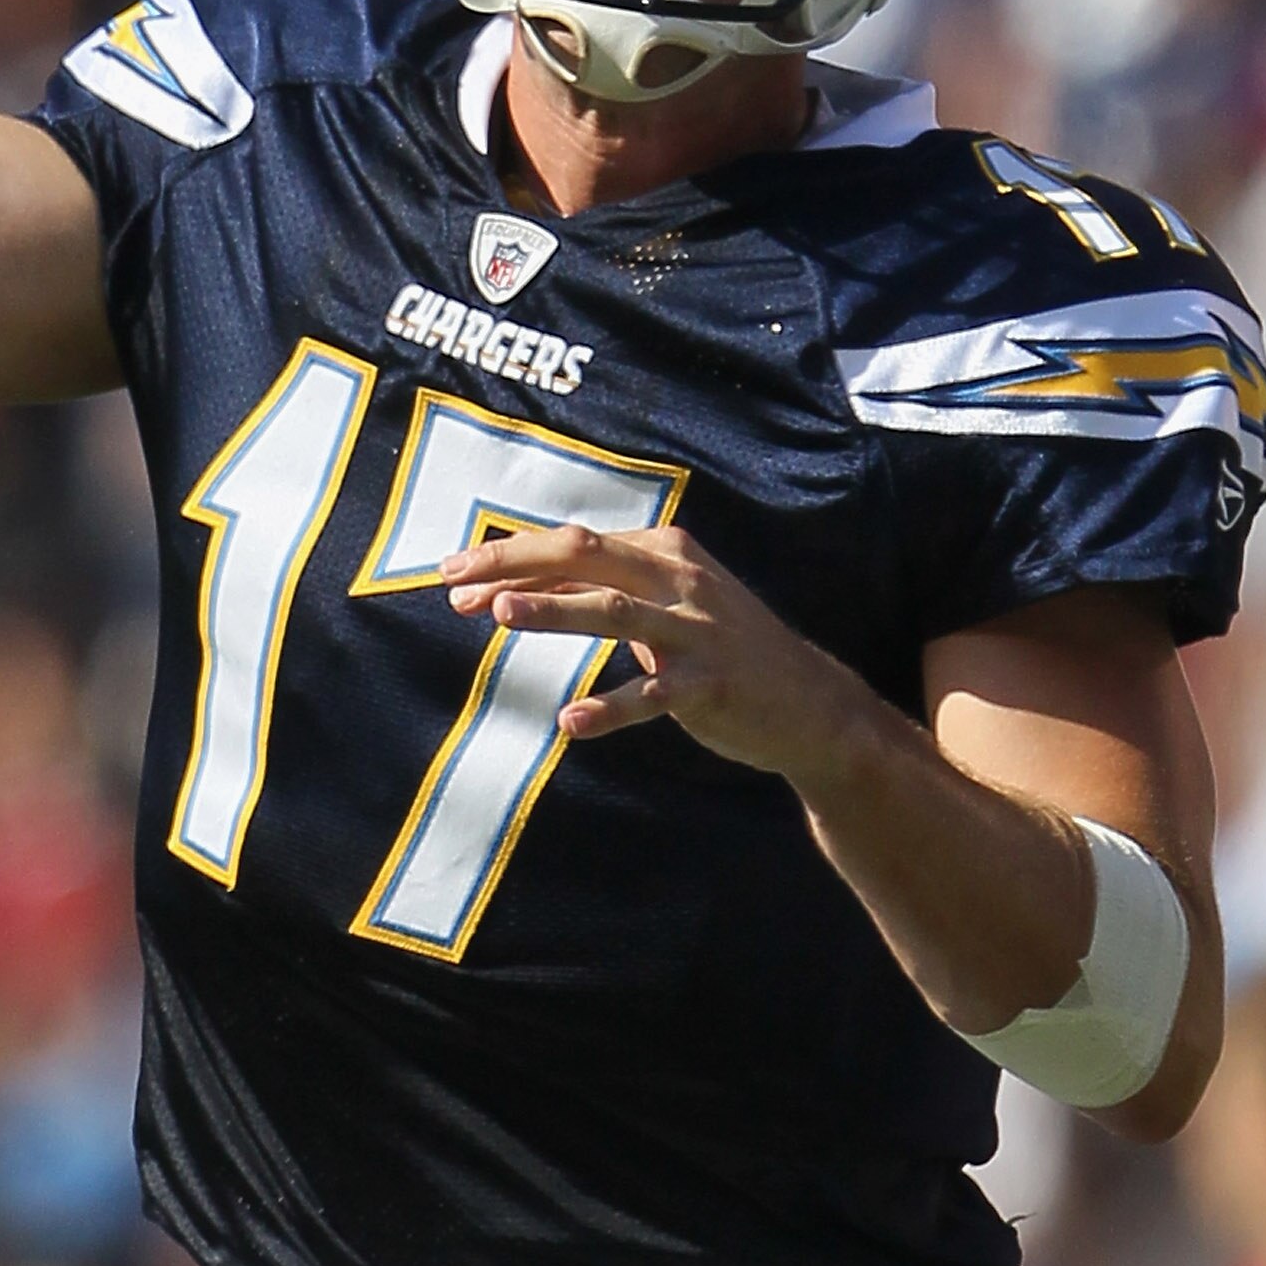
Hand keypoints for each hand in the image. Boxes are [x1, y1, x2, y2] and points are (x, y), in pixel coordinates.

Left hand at [439, 523, 867, 779]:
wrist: (811, 704)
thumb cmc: (719, 650)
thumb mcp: (663, 607)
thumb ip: (599, 593)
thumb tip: (514, 591)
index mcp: (664, 550)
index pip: (574, 544)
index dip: (509, 555)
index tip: (454, 573)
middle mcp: (680, 579)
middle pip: (586, 558)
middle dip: (515, 566)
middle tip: (455, 584)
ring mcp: (698, 631)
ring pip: (616, 611)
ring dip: (556, 610)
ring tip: (502, 615)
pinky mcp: (712, 684)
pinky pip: (654, 694)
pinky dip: (612, 706)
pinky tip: (571, 721)